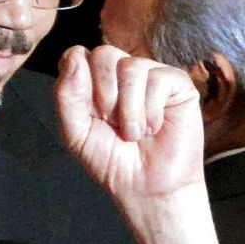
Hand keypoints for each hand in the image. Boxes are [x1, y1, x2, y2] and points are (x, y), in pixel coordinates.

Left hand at [55, 45, 223, 243]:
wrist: (147, 189)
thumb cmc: (115, 163)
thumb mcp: (77, 133)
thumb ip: (67, 96)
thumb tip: (76, 55)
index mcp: (95, 81)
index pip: (79, 56)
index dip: (81, 83)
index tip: (92, 116)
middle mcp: (122, 74)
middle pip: (105, 54)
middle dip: (105, 95)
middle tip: (113, 125)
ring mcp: (151, 76)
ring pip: (132, 67)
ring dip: (129, 109)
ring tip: (135, 134)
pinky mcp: (177, 85)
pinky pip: (158, 79)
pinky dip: (151, 110)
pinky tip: (154, 128)